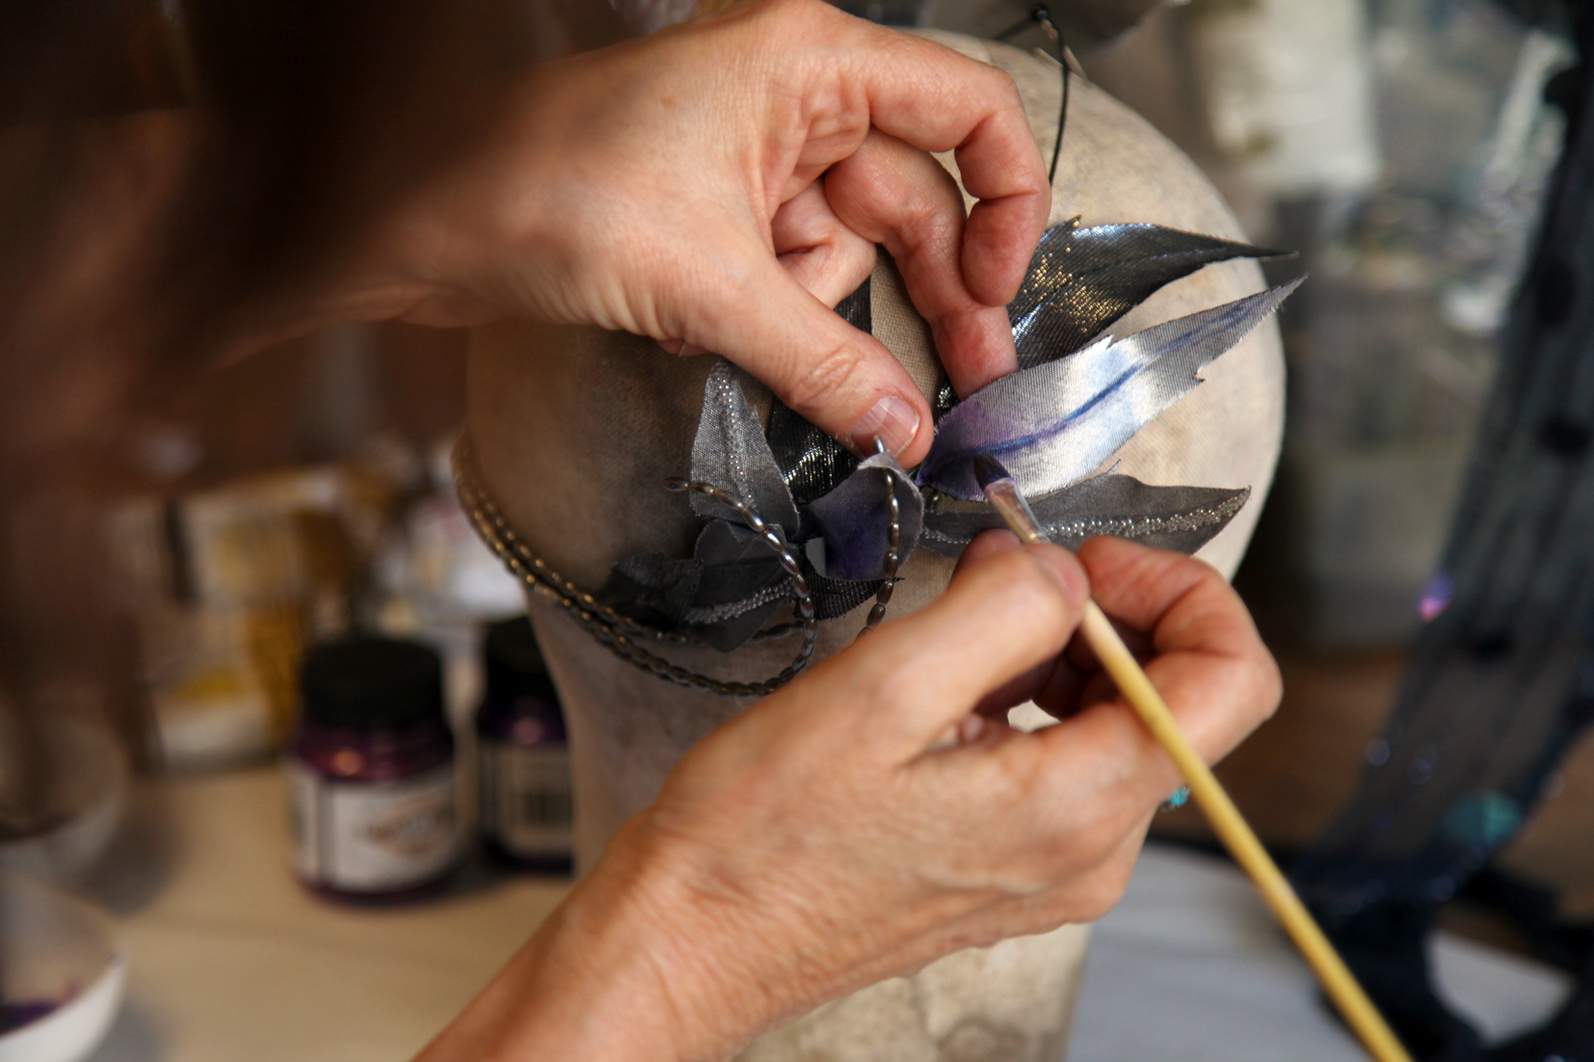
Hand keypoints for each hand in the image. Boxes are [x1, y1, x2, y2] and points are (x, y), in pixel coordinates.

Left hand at [382, 0, 1048, 462]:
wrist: (423, 222)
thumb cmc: (549, 194)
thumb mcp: (713, 285)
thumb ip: (825, 362)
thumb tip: (906, 430)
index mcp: (810, 62)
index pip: (967, 111)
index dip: (1006, 201)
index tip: (999, 290)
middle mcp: (793, 95)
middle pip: (912, 197)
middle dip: (931, 292)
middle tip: (965, 379)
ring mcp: (753, 152)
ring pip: (844, 249)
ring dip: (812, 313)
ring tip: (737, 331)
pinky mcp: (716, 207)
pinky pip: (786, 273)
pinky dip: (764, 316)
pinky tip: (698, 330)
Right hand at [424, 536, 1279, 1059]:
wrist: (695, 935)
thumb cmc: (765, 831)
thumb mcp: (883, 687)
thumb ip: (1001, 609)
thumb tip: (1062, 570)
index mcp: (1078, 806)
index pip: (1232, 681)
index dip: (1181, 590)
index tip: (1087, 559)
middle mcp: (1092, 851)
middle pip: (1181, 698)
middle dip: (1110, 612)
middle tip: (1007, 575)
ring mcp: (1059, 868)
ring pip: (1122, 724)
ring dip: (1064, 653)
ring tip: (963, 630)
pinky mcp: (1017, 866)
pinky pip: (1068, 761)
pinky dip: (1033, 699)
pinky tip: (952, 687)